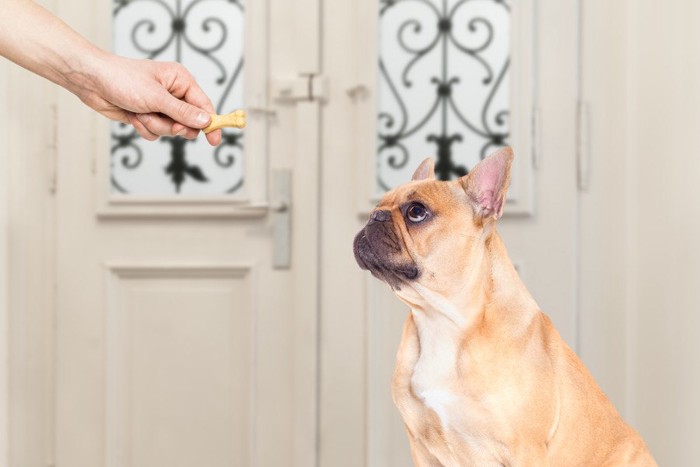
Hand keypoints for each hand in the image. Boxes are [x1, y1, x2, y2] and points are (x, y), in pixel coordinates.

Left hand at [74, 54, 221, 145]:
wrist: (92, 81)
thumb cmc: (122, 79)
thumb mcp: (156, 98)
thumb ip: (183, 112)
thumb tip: (206, 121)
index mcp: (181, 81)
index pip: (204, 105)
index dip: (211, 123)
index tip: (214, 140)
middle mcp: (173, 94)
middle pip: (189, 122)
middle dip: (175, 126)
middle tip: (170, 125)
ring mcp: (160, 106)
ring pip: (170, 130)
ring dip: (155, 126)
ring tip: (140, 113)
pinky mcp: (148, 116)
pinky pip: (156, 133)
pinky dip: (145, 128)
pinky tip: (133, 116)